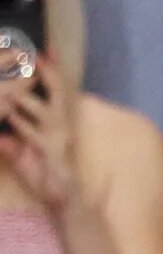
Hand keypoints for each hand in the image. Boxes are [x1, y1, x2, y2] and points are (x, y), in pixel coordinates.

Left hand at [0, 60, 81, 215]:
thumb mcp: (23, 158)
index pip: (58, 93)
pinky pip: (35, 135)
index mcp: (59, 125)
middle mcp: (64, 128)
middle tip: (37, 57)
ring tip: (11, 91)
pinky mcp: (53, 152)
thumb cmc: (46, 179)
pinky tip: (9, 120)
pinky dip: (22, 125)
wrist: (64, 201)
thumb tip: (1, 138)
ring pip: (46, 112)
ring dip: (26, 100)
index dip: (52, 73)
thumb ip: (12, 146)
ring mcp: (59, 139)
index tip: (46, 52)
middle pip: (59, 95)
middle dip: (48, 76)